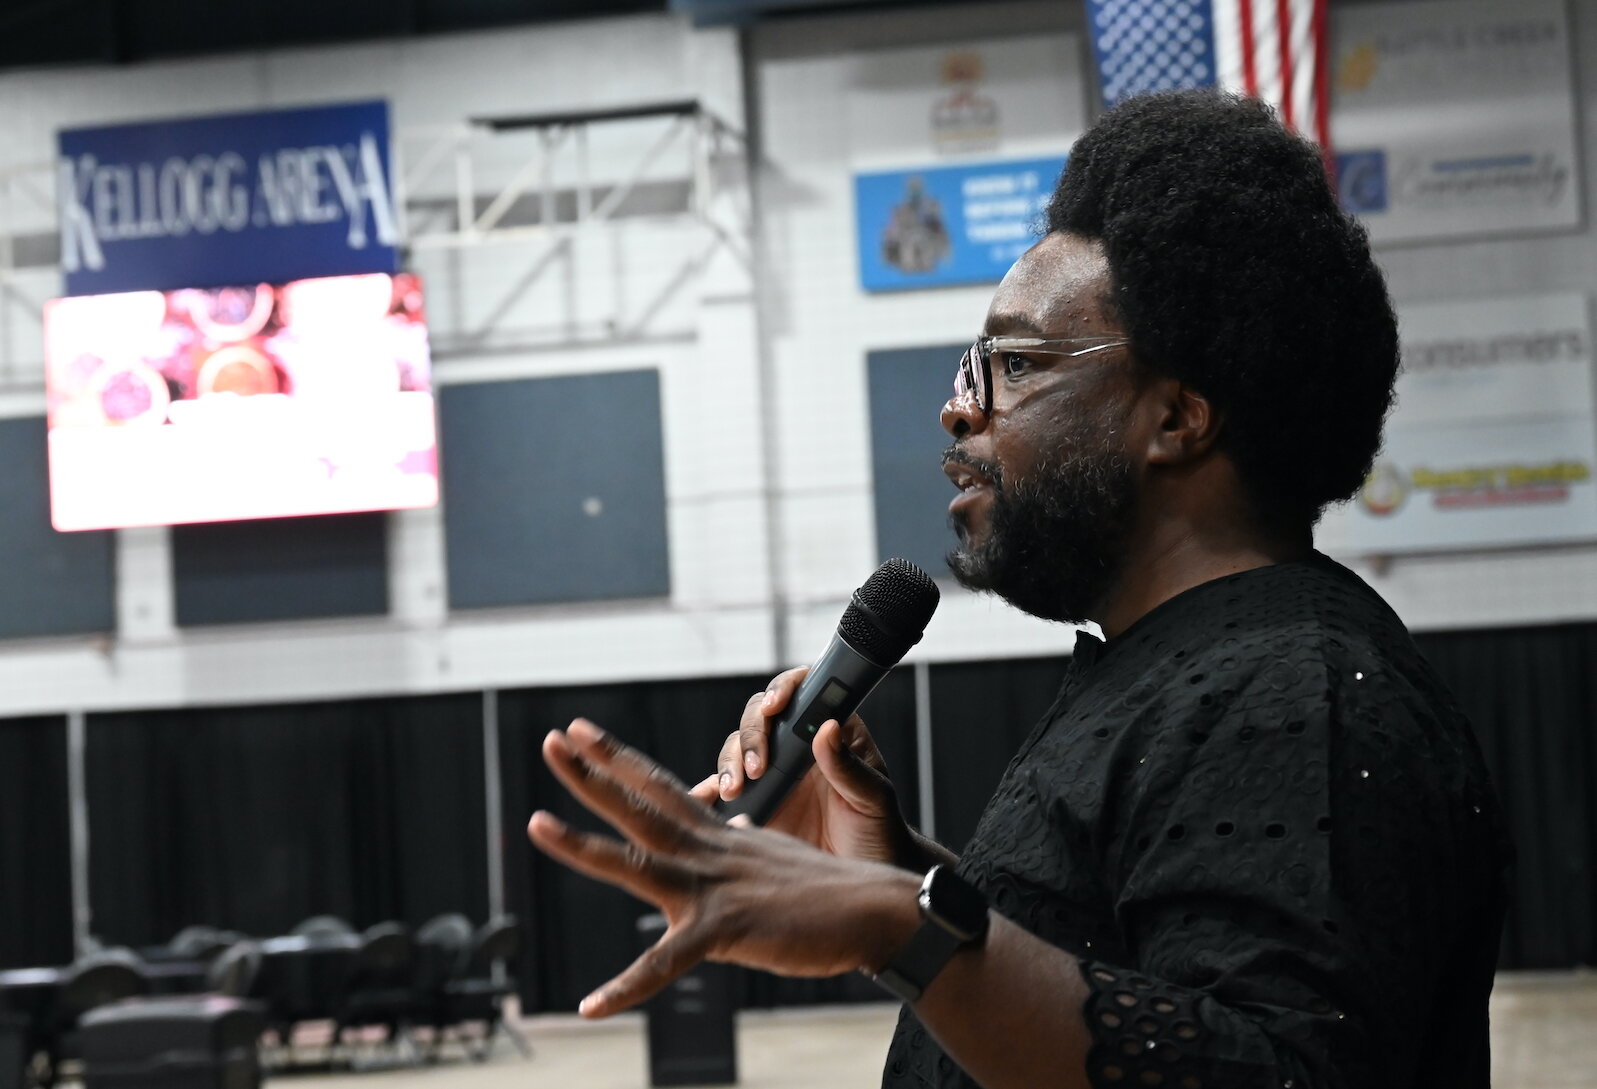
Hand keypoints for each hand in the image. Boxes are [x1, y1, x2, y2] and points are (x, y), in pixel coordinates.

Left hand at [528, 719, 919, 1016]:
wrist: (875, 911)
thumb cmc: (830, 893)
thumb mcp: (774, 861)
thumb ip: (744, 847)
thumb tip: (734, 831)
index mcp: (719, 837)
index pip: (660, 787)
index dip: (618, 759)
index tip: (583, 733)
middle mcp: (710, 851)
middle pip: (640, 805)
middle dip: (591, 773)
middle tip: (552, 741)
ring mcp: (714, 888)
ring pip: (637, 861)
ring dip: (582, 845)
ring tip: (535, 824)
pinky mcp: (726, 930)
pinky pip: (666, 964)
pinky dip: (627, 988)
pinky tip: (591, 1006)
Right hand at [689, 668, 912, 864]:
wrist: (863, 875)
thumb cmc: (880, 833)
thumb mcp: (874, 801)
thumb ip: (850, 769)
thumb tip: (827, 728)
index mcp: (832, 734)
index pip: (804, 692)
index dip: (785, 690)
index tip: (776, 707)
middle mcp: (798, 747)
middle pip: (761, 717)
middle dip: (752, 736)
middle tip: (757, 768)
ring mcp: (773, 774)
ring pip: (736, 749)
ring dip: (729, 763)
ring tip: (734, 791)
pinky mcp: (754, 804)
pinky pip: (721, 789)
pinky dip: (707, 791)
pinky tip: (701, 801)